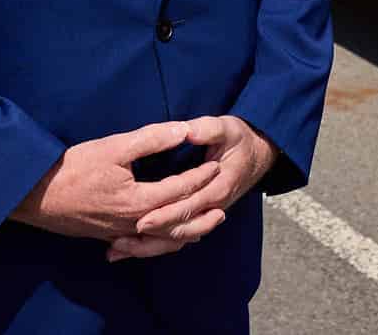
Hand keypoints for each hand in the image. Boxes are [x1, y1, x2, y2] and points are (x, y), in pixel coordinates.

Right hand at [12, 122, 220, 249]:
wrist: (34, 196)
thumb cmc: (72, 167)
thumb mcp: (113, 146)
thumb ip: (151, 139)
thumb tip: (183, 130)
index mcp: (138, 201)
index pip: (180, 190)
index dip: (199, 176)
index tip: (215, 164)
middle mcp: (133, 223)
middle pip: (177, 224)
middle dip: (201, 214)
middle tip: (222, 205)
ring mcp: (119, 234)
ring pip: (161, 240)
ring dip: (184, 233)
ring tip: (202, 227)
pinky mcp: (107, 236)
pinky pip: (143, 244)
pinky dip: (160, 242)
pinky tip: (164, 236)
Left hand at [106, 116, 277, 260]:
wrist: (259, 154)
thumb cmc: (240, 139)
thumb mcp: (227, 128)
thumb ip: (207, 130)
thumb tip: (187, 130)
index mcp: (218, 187)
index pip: (188, 206)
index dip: (165, 215)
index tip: (141, 220)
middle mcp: (212, 207)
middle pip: (180, 229)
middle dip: (150, 236)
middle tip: (120, 240)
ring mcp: (205, 215)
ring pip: (177, 239)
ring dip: (148, 247)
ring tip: (118, 250)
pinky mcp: (199, 216)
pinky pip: (176, 237)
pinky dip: (154, 245)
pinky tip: (129, 248)